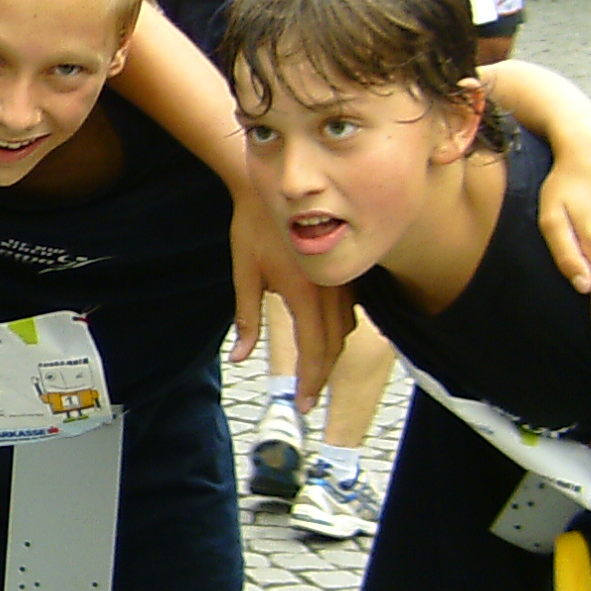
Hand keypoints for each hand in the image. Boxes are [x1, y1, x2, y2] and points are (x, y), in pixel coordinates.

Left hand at [228, 194, 350, 406]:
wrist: (272, 186)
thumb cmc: (253, 227)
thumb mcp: (244, 274)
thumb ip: (246, 319)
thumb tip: (240, 358)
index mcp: (304, 291)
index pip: (314, 349)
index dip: (309, 381)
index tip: (301, 405)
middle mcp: (331, 288)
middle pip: (332, 346)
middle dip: (320, 377)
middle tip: (307, 401)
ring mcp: (343, 278)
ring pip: (345, 330)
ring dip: (330, 355)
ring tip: (314, 376)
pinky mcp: (347, 270)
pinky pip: (350, 311)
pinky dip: (339, 331)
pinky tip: (326, 340)